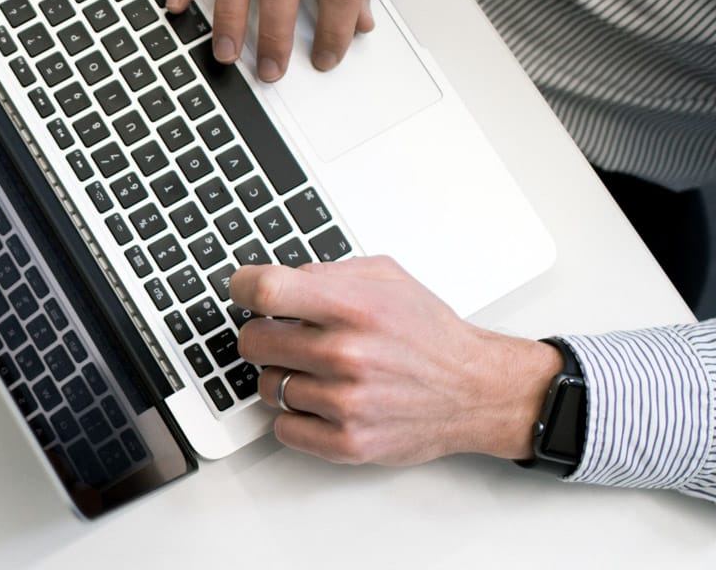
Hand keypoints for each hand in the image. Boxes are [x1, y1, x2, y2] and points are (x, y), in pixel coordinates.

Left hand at [230, 256, 561, 464]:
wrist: (474, 390)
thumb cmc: (429, 334)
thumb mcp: (387, 277)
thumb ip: (328, 272)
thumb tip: (278, 281)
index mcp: (355, 307)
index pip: (267, 291)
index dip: (242, 287)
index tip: (241, 291)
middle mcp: (347, 354)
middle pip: (254, 341)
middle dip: (263, 335)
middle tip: (285, 335)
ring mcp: (345, 403)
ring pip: (267, 386)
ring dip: (284, 376)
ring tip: (319, 370)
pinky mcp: (347, 442)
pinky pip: (283, 427)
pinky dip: (295, 415)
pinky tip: (321, 400)